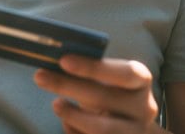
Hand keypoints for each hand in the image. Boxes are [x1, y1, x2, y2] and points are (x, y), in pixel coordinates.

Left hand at [34, 55, 158, 133]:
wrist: (130, 123)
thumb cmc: (112, 91)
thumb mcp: (106, 77)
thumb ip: (89, 69)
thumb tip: (54, 58)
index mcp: (141, 80)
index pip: (123, 72)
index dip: (93, 67)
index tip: (63, 60)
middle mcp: (144, 107)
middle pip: (104, 98)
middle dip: (68, 86)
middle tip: (40, 76)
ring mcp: (136, 132)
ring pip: (102, 129)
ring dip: (72, 115)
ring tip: (56, 104)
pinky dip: (74, 130)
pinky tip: (66, 121)